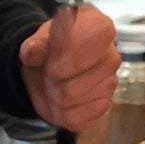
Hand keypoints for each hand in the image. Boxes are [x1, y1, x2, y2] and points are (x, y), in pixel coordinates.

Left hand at [19, 5, 119, 140]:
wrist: (50, 71)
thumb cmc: (50, 51)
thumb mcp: (37, 41)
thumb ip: (34, 45)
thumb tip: (33, 51)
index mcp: (99, 26)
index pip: (90, 42)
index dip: (66, 57)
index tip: (50, 61)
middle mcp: (111, 54)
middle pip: (76, 78)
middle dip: (52, 79)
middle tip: (47, 73)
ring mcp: (111, 82)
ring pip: (72, 98)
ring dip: (54, 95)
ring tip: (53, 85)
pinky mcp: (105, 106)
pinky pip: (77, 117)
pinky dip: (62, 112)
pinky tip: (62, 99)